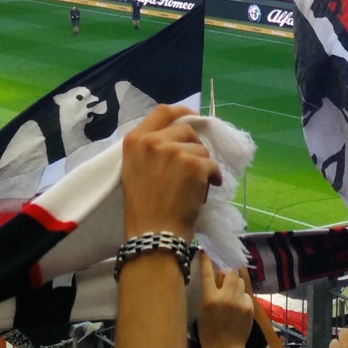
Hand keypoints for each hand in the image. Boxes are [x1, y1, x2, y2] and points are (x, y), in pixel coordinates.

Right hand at [121, 103, 220, 240]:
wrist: (152, 235)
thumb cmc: (143, 209)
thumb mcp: (137, 170)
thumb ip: (152, 150)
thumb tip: (180, 137)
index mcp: (134, 141)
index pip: (161, 112)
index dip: (180, 111)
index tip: (192, 117)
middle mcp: (152, 141)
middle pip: (185, 130)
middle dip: (194, 148)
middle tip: (193, 169)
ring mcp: (174, 151)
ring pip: (201, 150)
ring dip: (203, 168)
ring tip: (193, 188)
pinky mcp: (194, 164)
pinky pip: (212, 166)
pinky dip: (213, 179)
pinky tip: (206, 191)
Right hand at [195, 254, 253, 347]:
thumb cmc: (208, 332)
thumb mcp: (202, 310)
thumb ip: (208, 293)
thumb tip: (214, 277)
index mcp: (210, 298)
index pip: (207, 273)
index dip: (206, 260)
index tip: (206, 252)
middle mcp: (226, 297)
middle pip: (230, 272)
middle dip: (227, 273)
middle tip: (224, 278)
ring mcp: (240, 302)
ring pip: (240, 281)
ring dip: (235, 284)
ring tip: (231, 294)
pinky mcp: (250, 307)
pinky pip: (246, 294)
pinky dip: (242, 297)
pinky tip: (238, 308)